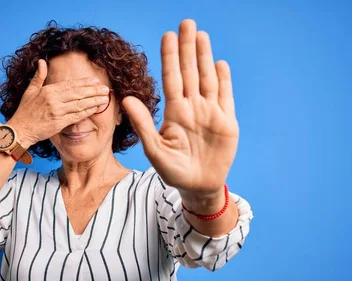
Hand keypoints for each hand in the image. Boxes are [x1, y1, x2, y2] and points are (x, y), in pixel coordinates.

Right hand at [8, 59, 110, 147]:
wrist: (20, 130)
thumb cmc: (25, 111)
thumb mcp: (30, 91)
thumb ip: (38, 76)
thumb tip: (42, 61)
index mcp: (48, 91)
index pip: (70, 84)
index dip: (84, 82)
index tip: (95, 80)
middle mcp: (54, 100)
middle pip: (78, 93)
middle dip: (93, 90)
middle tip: (106, 89)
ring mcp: (57, 112)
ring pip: (80, 104)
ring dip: (94, 101)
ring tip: (105, 98)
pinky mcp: (59, 123)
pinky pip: (77, 116)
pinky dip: (87, 112)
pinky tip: (95, 108)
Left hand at [122, 19, 238, 199]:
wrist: (198, 187)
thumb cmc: (173, 171)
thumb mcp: (155, 150)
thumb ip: (142, 125)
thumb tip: (125, 99)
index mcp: (174, 112)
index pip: (171, 78)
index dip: (170, 57)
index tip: (167, 35)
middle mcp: (192, 107)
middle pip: (189, 72)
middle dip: (188, 48)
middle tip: (186, 23)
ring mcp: (210, 113)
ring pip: (206, 78)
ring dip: (204, 57)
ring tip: (201, 35)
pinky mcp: (226, 122)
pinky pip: (224, 96)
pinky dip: (223, 80)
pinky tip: (219, 63)